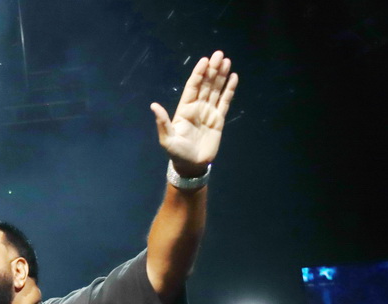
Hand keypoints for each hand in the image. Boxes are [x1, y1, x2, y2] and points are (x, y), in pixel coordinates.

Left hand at [150, 51, 238, 175]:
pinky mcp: (219, 120)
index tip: (205, 60)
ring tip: (227, 61)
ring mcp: (209, 112)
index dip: (198, 73)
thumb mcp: (167, 139)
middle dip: (212, 70)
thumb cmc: (177, 153)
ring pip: (216, 90)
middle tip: (220, 54)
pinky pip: (225, 101)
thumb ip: (162, 122)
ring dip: (221, 76)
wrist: (192, 166)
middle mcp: (197, 107)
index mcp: (185, 109)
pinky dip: (229, 90)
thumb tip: (154, 105)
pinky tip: (233, 77)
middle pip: (206, 84)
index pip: (193, 87)